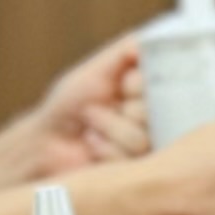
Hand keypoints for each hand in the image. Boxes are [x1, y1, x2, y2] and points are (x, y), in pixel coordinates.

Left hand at [28, 32, 147, 174]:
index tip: (122, 85)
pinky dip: (104, 149)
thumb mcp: (96, 69)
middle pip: (160, 113)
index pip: (166, 84)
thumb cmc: (70, 103)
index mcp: (151, 92)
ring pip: (143, 138)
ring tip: (91, 125)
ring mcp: (149, 148)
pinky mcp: (138, 173)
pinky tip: (93, 145)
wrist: (48, 141)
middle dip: (123, 108)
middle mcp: (156, 119)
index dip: (138, 84)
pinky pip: (130, 160)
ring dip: (108, 128)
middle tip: (104, 105)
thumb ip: (124, 51)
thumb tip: (149, 41)